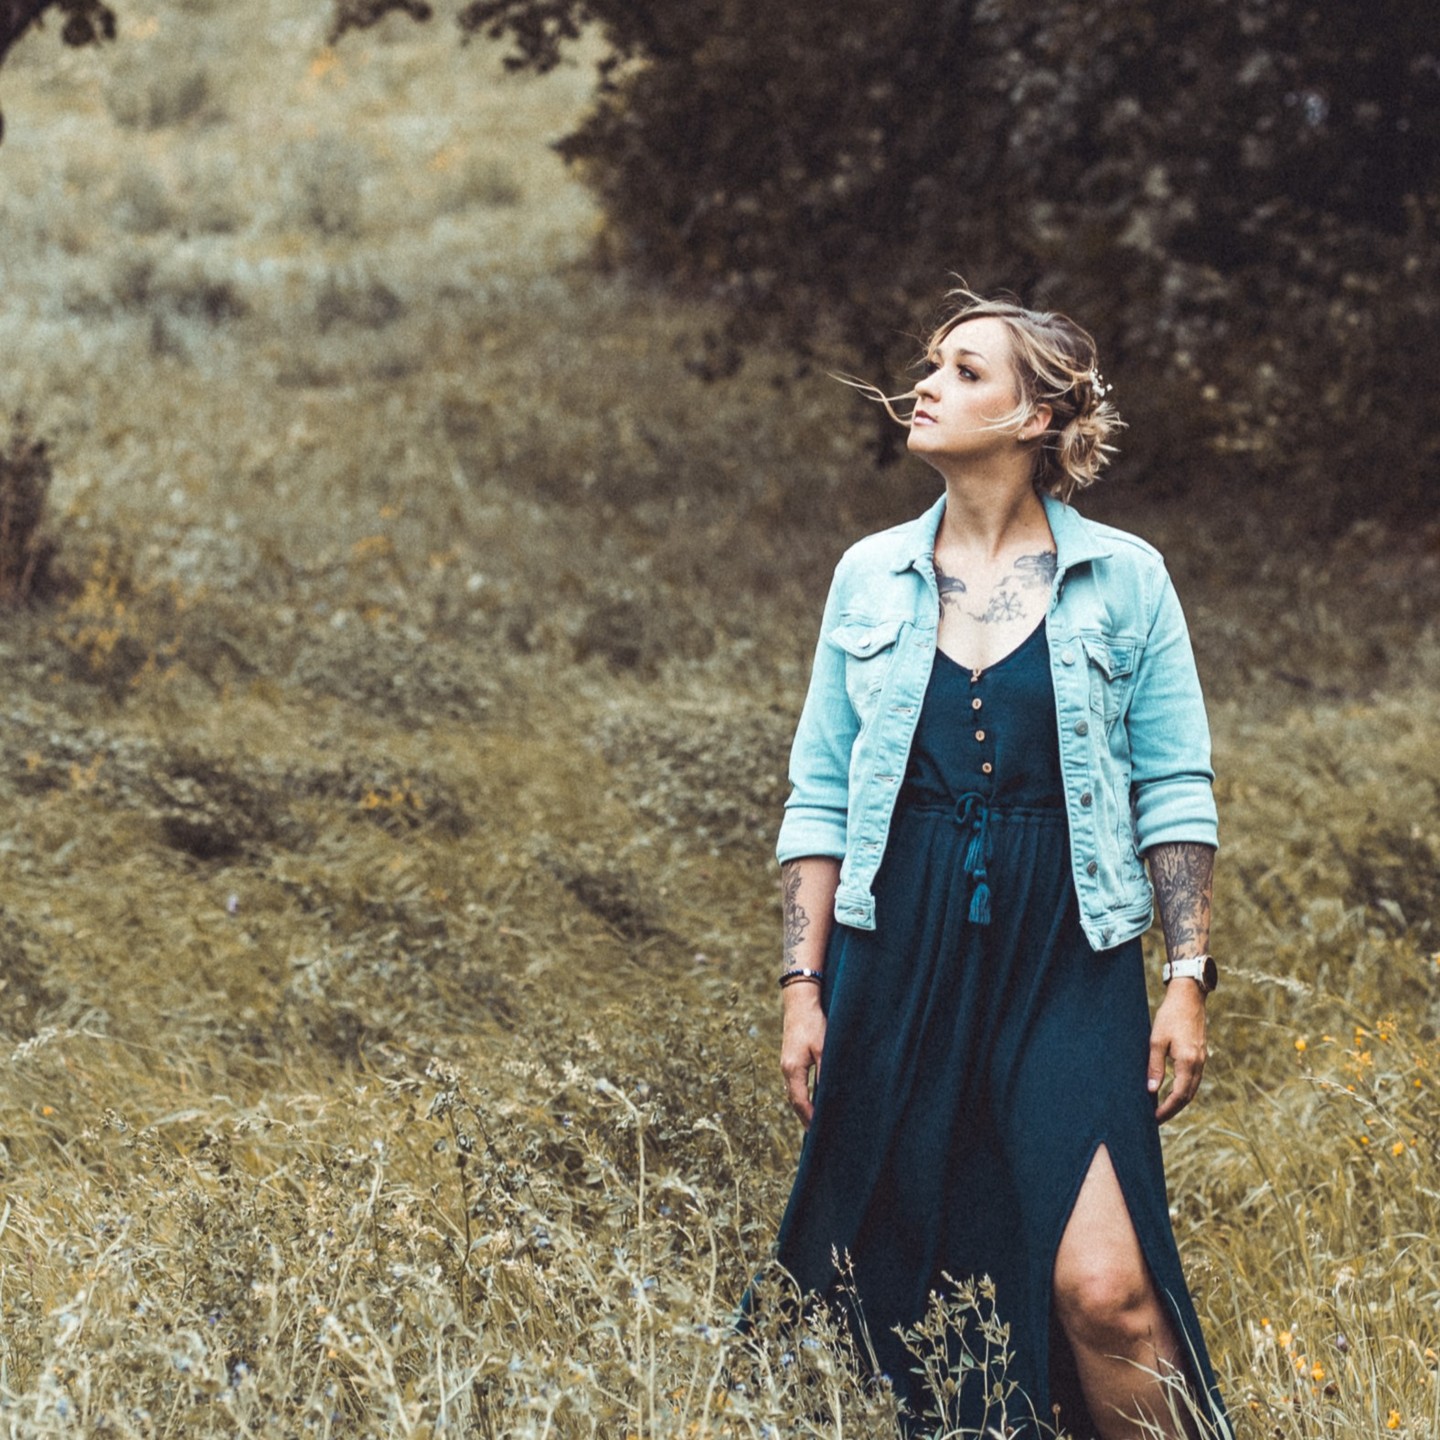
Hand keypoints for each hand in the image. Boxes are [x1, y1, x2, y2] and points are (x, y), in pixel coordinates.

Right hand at [780, 986, 825, 1128]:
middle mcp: (786, 1069)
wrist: (799, 1002)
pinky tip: (811, 1099)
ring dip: (802, 1107)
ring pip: (793, 1092)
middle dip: (804, 1117)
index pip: (800, 1101)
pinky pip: (794, 1084)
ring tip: (814, 1122)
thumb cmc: (813, 1023)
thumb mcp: (824, 1048)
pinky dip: (802, 1096)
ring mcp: (786, 1064)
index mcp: (793, 1069)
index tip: (819, 1131)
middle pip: (794, 1100)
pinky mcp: (790, 1058)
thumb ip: (826, 1071)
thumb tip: (831, 1093)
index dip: (810, 1117)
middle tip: (816, 1134)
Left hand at [1148, 980, 1207, 1122]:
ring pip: (1192, 1089)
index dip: (1167, 1109)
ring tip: (1162, 1109)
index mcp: (1188, 1062)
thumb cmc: (1170, 1016)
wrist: (1189, 997)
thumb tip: (1151, 1090)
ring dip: (1178, 1101)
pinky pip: (1193, 1079)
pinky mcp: (1200, 1055)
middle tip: (1157, 1120)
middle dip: (1173, 1110)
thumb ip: (1155, 1066)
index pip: (1179, 1095)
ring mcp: (1201, 1060)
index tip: (1154, 1119)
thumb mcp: (1156, 1040)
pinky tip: (1171, 1091)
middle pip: (1188, 1097)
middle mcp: (1198, 1064)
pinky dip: (1184, 1090)